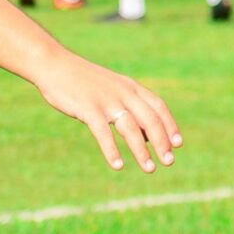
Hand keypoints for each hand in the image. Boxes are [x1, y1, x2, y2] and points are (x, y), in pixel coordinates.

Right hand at [34, 52, 181, 172]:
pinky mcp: (88, 109)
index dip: (170, 125)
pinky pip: (103, 132)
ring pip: (131, 128)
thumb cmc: (84, 81)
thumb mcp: (112, 89)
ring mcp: (106, 101)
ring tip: (150, 168)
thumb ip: (129, 107)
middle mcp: (123, 93)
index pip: (158, 106)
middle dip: (162, 142)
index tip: (178, 144)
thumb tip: (146, 135)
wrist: (55, 65)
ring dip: (141, 150)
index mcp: (131, 87)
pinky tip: (118, 165)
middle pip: (150, 119)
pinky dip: (112, 150)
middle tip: (169, 161)